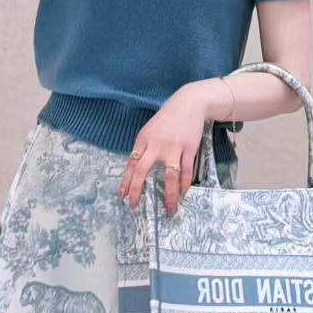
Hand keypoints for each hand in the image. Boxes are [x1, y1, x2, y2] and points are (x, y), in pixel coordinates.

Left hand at [118, 83, 212, 214]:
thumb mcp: (150, 130)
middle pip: (143, 170)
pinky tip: (182, 194)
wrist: (189, 104)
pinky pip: (186, 172)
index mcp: (143, 139)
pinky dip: (184, 185)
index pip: (131, 163)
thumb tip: (136, 170)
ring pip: (169, 176)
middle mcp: (156, 144)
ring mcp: (174, 147)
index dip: (126, 181)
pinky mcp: (189, 149)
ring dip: (169, 195)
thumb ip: (143, 147)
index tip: (123, 195)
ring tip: (169, 209)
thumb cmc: (168, 118)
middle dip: (137, 190)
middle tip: (135, 205)